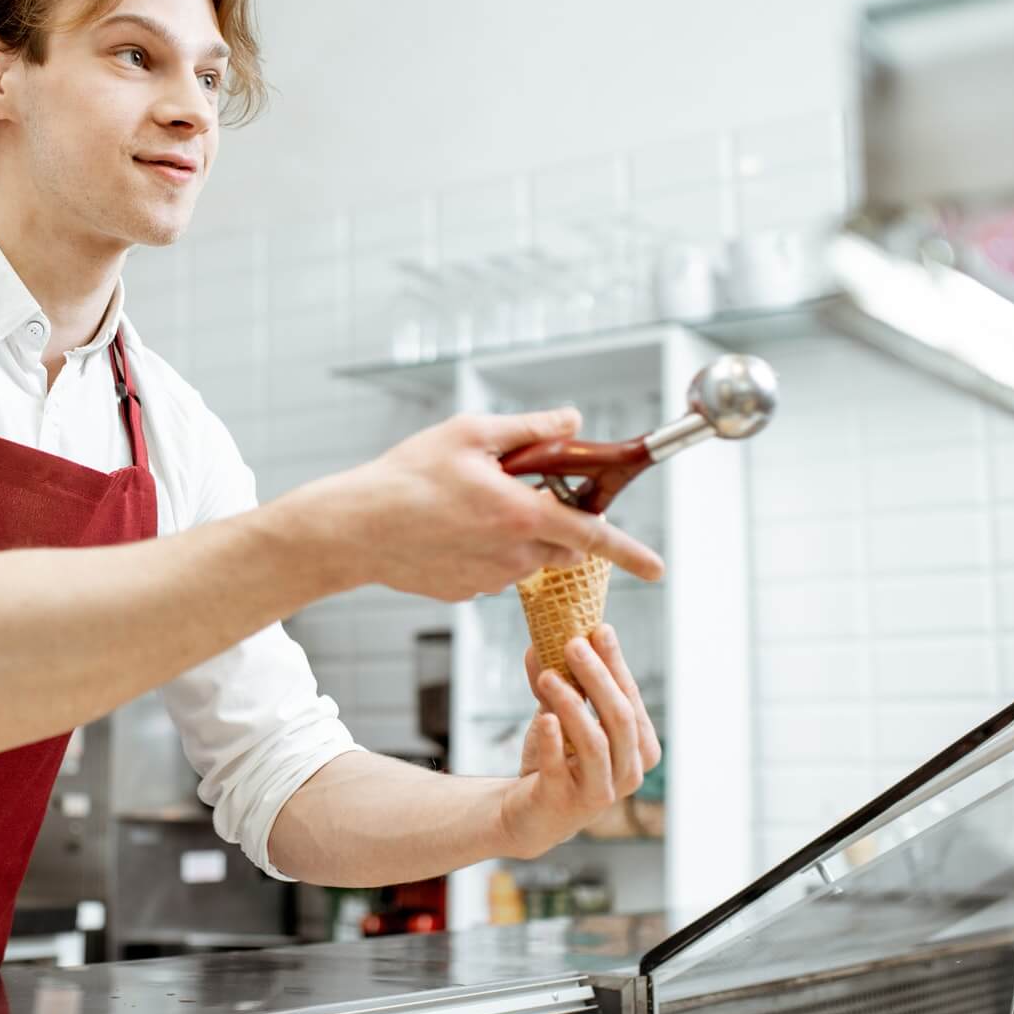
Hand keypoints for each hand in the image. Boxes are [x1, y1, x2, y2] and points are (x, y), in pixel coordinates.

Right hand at [313, 408, 664, 601]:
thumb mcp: (470, 433)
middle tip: (523, 493)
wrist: (355, 527)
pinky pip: (492, 571)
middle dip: (560, 523)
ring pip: (527, 558)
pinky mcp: (465, 591)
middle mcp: (513, 554)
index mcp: (522, 514)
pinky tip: (447, 530)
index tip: (658, 568)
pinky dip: (483, 550)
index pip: (594, 536)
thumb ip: (531, 429)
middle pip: (565, 547)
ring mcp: (489, 579)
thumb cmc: (408, 475)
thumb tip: (573, 422)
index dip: (631, 553)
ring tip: (469, 506)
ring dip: (517, 534)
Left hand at [499, 625, 662, 856]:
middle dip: (597, 677)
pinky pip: (561, 768)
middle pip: (619, 718)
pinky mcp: (565, 804)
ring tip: (547, 675)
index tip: (599, 630)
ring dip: (572, 704)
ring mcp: (600, 792)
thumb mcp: (558, 716)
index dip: (616, 665)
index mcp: (638, 748)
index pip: (630, 699)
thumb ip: (556, 683)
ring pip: (595, 742)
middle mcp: (628, 772)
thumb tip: (540, 641)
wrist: (528, 813)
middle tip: (572, 644)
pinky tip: (545, 718)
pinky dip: (553, 742)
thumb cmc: (554, 761)